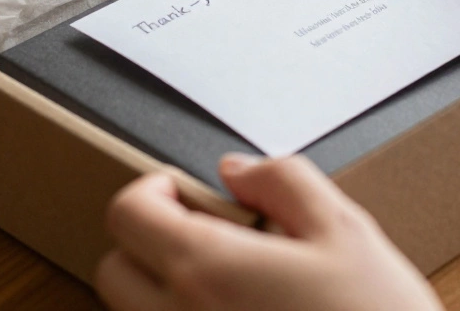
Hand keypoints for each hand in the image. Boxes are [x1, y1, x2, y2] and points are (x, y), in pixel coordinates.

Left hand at [95, 154, 442, 310]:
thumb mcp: (345, 231)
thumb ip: (283, 181)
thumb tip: (235, 170)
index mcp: (207, 270)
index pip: (127, 214)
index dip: (152, 189)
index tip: (185, 192)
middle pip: (114, 269)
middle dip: (150, 242)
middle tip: (209, 236)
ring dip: (164, 289)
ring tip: (237, 286)